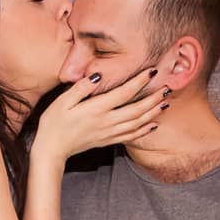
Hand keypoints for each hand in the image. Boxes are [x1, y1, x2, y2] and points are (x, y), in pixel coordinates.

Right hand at [32, 63, 168, 162]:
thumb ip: (80, 88)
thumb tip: (96, 75)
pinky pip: (131, 136)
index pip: (124, 93)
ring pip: (137, 123)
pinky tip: (153, 125)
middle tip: (167, 87)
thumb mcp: (62, 101)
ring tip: (165, 103)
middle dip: (154, 98)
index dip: (140, 81)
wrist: (52, 149)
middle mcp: (107, 122)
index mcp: (96, 109)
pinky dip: (144, 130)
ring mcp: (109, 133)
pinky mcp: (108, 141)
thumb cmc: (54, 123)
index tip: (152, 71)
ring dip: (153, 113)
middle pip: (137, 109)